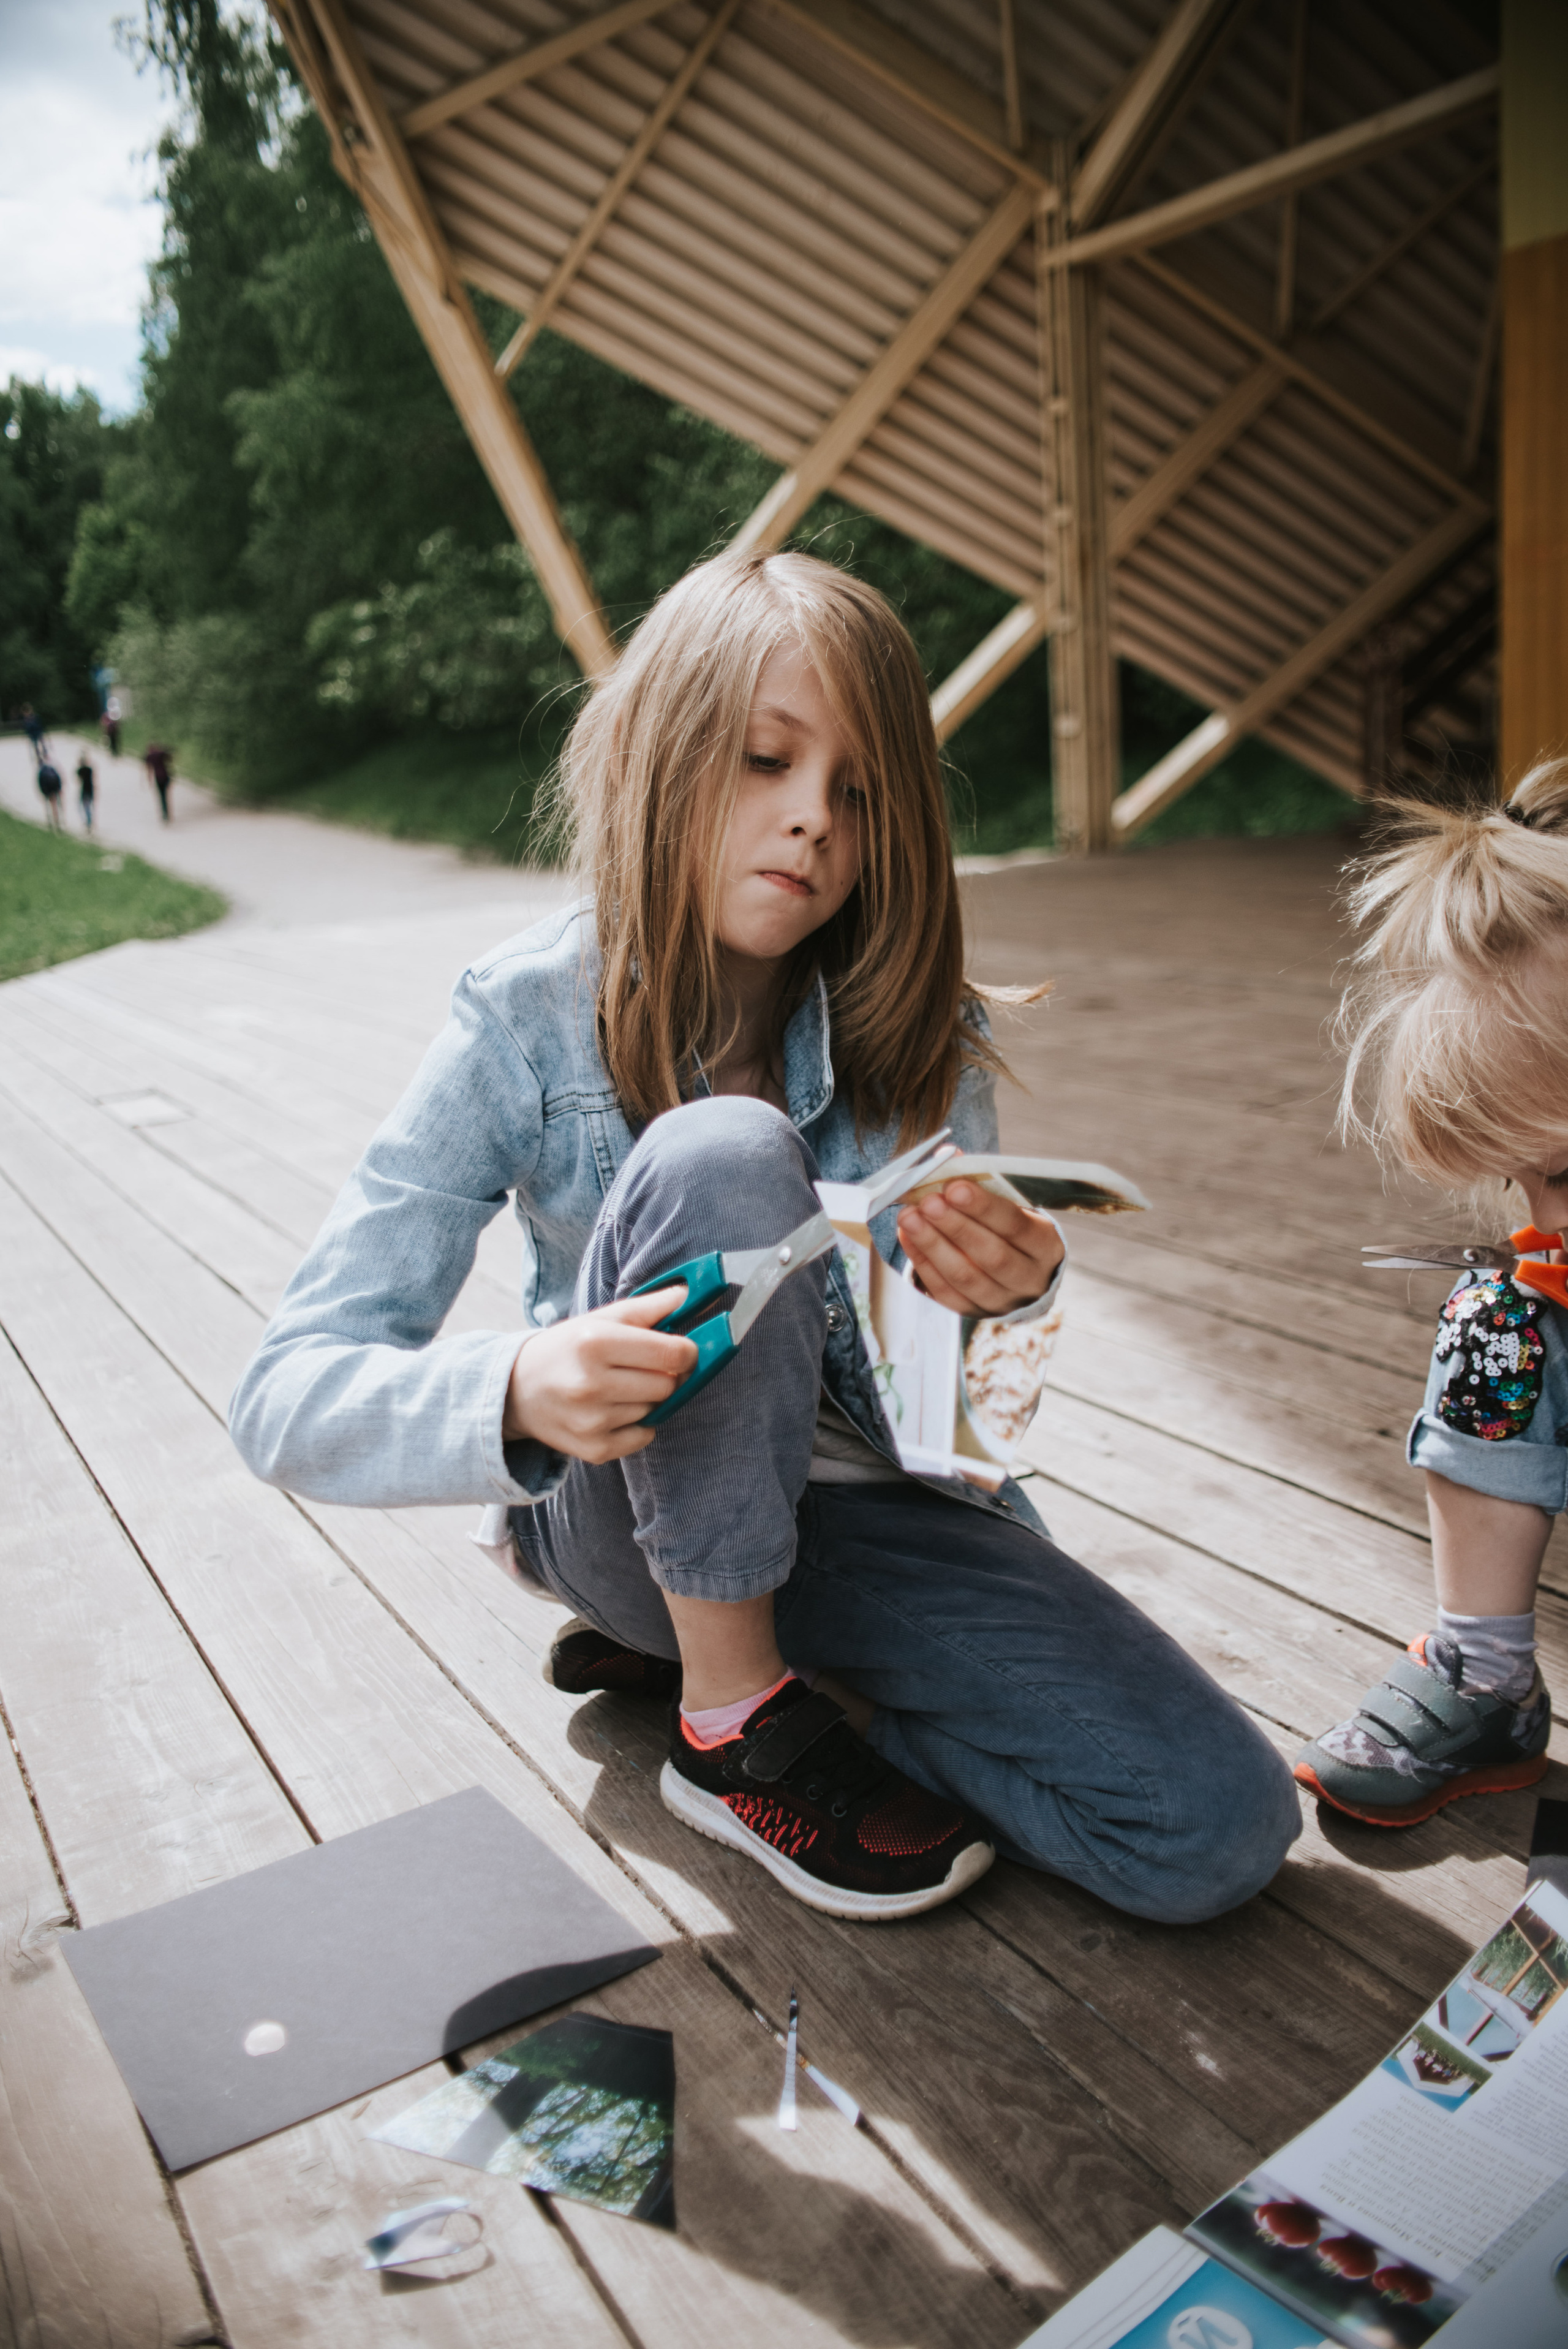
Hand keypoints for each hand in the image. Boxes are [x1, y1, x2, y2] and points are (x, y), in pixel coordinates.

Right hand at [503, 1288, 697, 1462]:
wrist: (516, 1390)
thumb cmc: (567, 1349)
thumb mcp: (601, 1319)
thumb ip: (649, 1306)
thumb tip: (689, 1295)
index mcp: (594, 1342)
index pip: (672, 1353)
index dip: (687, 1351)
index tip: (680, 1349)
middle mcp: (590, 1383)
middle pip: (668, 1384)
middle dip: (664, 1374)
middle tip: (642, 1368)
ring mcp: (591, 1421)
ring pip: (656, 1410)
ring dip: (647, 1398)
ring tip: (618, 1387)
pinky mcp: (594, 1449)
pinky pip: (645, 1436)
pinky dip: (638, 1425)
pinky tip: (613, 1410)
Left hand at [896, 1180, 1062, 1315]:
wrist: (1020, 1275)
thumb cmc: (1011, 1230)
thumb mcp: (1010, 1205)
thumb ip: (983, 1182)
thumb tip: (948, 1157)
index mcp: (1045, 1245)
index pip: (1015, 1225)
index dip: (983, 1207)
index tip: (953, 1187)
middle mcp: (1029, 1279)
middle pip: (991, 1255)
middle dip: (955, 1226)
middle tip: (927, 1202)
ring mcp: (1002, 1301)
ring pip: (966, 1277)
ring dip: (933, 1245)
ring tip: (909, 1217)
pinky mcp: (975, 1312)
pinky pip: (946, 1293)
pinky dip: (924, 1264)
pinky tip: (908, 1238)